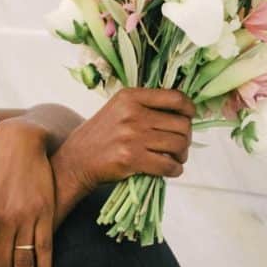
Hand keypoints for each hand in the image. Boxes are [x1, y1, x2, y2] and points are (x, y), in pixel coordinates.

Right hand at [52, 88, 194, 210]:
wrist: (76, 160)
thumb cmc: (100, 135)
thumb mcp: (117, 109)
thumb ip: (144, 106)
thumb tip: (182, 112)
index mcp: (130, 97)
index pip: (175, 97)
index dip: (189, 109)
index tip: (190, 116)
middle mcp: (132, 114)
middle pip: (181, 124)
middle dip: (186, 138)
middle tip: (179, 146)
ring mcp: (132, 136)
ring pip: (178, 145)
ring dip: (181, 155)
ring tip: (174, 158)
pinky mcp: (131, 158)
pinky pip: (168, 165)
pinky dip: (174, 170)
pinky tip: (168, 169)